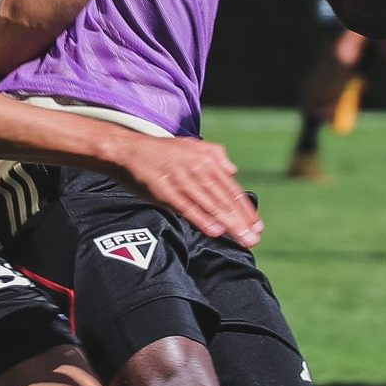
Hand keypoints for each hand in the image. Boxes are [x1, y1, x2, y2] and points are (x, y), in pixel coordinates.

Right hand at [109, 133, 261, 247]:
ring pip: (211, 205)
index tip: (257, 225)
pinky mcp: (165, 190)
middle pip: (225, 200)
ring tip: (241, 239)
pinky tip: (215, 231)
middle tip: (253, 239)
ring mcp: (182, 180)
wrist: (128, 150)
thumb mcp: (192, 146)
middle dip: (241, 221)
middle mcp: (198, 169)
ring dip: (228, 224)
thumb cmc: (160, 151)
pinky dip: (201, 219)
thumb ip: (216, 156)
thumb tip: (233, 171)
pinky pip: (186, 207)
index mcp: (207, 160)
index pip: (231, 189)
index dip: (245, 209)